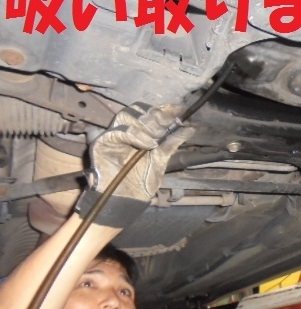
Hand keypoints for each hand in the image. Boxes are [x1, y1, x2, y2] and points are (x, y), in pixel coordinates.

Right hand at [76, 103, 194, 226]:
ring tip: (156, 139)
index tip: (180, 109)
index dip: (164, 109)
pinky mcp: (102, 143)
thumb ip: (173, 143)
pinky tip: (148, 144)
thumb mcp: (162, 160)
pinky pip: (118, 131)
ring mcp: (113, 136)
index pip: (149, 112)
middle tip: (167, 126)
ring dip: (145, 124)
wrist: (128, 199)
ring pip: (126, 116)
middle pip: (137, 110)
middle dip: (156, 116)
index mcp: (140, 133)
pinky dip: (135, 135)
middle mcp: (126, 131)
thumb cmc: (141, 182)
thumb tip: (190, 128)